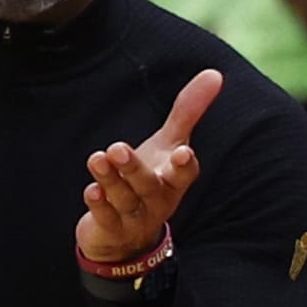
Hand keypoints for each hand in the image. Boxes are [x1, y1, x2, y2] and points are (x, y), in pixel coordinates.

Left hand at [75, 69, 222, 263]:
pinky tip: (91, 189)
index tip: (183, 152)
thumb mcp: (170, 144)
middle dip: (134, 169)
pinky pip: (106, 218)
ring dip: (109, 179)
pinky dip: (99, 205)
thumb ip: (188, 111)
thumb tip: (215, 73)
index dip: (184, 166)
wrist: (128, 233)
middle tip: (117, 148)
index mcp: (174, 181)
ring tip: (97, 158)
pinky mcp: (111, 229)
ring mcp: (134, 218)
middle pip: (147, 185)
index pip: (184, 175)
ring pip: (123, 199)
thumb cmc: (154, 178)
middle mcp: (157, 201)